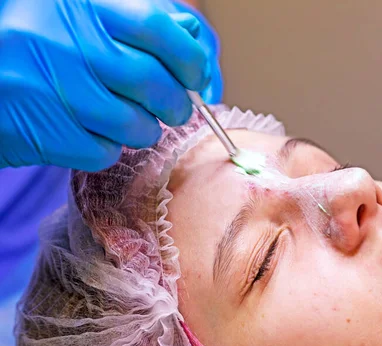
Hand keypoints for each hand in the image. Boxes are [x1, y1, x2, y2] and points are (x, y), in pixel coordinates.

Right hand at [0, 0, 210, 170]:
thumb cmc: (41, 48)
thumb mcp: (81, 16)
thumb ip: (136, 22)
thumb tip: (191, 36)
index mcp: (80, 3)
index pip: (157, 28)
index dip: (189, 58)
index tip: (196, 76)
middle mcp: (63, 40)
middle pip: (151, 82)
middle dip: (176, 104)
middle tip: (177, 110)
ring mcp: (51, 88)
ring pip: (134, 124)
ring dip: (146, 130)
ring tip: (133, 123)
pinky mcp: (44, 132)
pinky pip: (104, 152)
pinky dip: (109, 149)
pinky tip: (94, 134)